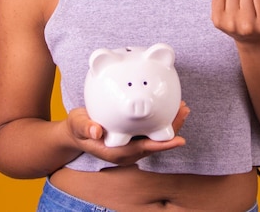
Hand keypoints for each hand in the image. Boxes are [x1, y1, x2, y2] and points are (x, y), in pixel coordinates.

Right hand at [66, 101, 189, 165]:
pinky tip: (167, 108)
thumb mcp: (78, 126)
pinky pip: (150, 131)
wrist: (75, 134)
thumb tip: (96, 132)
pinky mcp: (132, 137)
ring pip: (155, 137)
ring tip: (182, 107)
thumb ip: (86, 128)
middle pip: (156, 142)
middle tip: (184, 110)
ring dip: (169, 124)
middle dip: (172, 129)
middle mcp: (127, 151)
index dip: (162, 145)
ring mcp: (130, 145)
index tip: (178, 139)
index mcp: (117, 151)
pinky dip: (161, 121)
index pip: (144, 148)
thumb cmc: (78, 130)